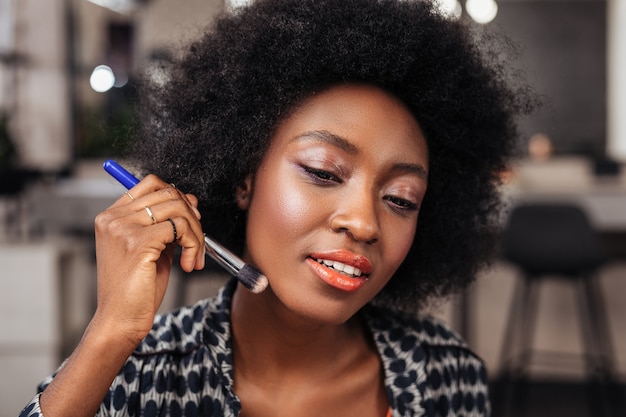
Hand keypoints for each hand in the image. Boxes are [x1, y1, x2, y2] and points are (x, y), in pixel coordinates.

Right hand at [92, 175, 205, 344]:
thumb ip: (167, 223)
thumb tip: (191, 200)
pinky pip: (180, 228)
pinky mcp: (137, 242)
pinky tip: (188, 265)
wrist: (120, 320)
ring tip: (194, 257)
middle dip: (192, 216)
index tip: (190, 219)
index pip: (151, 183)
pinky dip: (193, 245)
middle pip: (168, 193)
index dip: (177, 196)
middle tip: (197, 242)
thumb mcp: (153, 248)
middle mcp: (114, 218)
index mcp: (112, 216)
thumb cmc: (136, 289)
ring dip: (196, 234)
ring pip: (178, 209)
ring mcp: (123, 228)